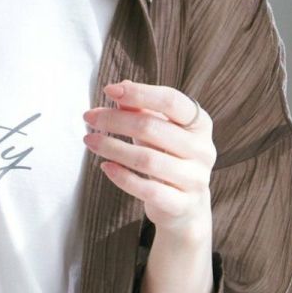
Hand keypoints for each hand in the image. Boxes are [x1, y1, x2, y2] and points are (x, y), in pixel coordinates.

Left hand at [81, 80, 214, 241]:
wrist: (185, 205)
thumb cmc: (168, 157)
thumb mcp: (158, 130)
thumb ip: (140, 109)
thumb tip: (119, 88)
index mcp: (200, 124)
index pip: (171, 100)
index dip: (139, 93)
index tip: (108, 90)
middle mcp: (202, 149)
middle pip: (152, 127)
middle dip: (115, 120)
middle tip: (89, 118)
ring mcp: (194, 178)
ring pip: (146, 159)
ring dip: (112, 147)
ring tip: (90, 141)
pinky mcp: (182, 204)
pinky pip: (147, 189)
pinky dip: (122, 177)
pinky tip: (105, 166)